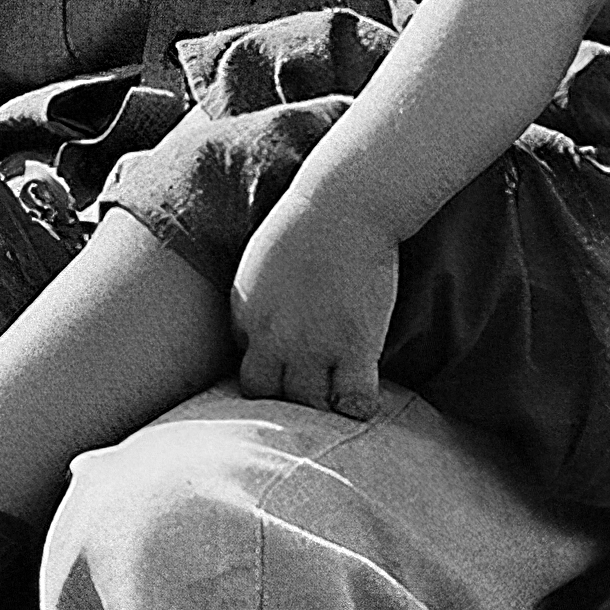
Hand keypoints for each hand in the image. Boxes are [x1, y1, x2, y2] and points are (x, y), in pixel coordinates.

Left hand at [231, 188, 399, 419]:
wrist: (345, 202)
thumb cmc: (309, 219)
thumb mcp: (261, 257)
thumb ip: (257, 295)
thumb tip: (263, 325)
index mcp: (247, 311)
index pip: (246, 364)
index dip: (270, 369)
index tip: (291, 366)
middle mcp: (272, 336)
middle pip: (266, 396)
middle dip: (285, 399)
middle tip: (310, 390)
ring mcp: (312, 345)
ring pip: (306, 405)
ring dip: (321, 405)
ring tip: (337, 397)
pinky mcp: (354, 346)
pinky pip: (353, 402)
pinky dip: (358, 407)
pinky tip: (363, 396)